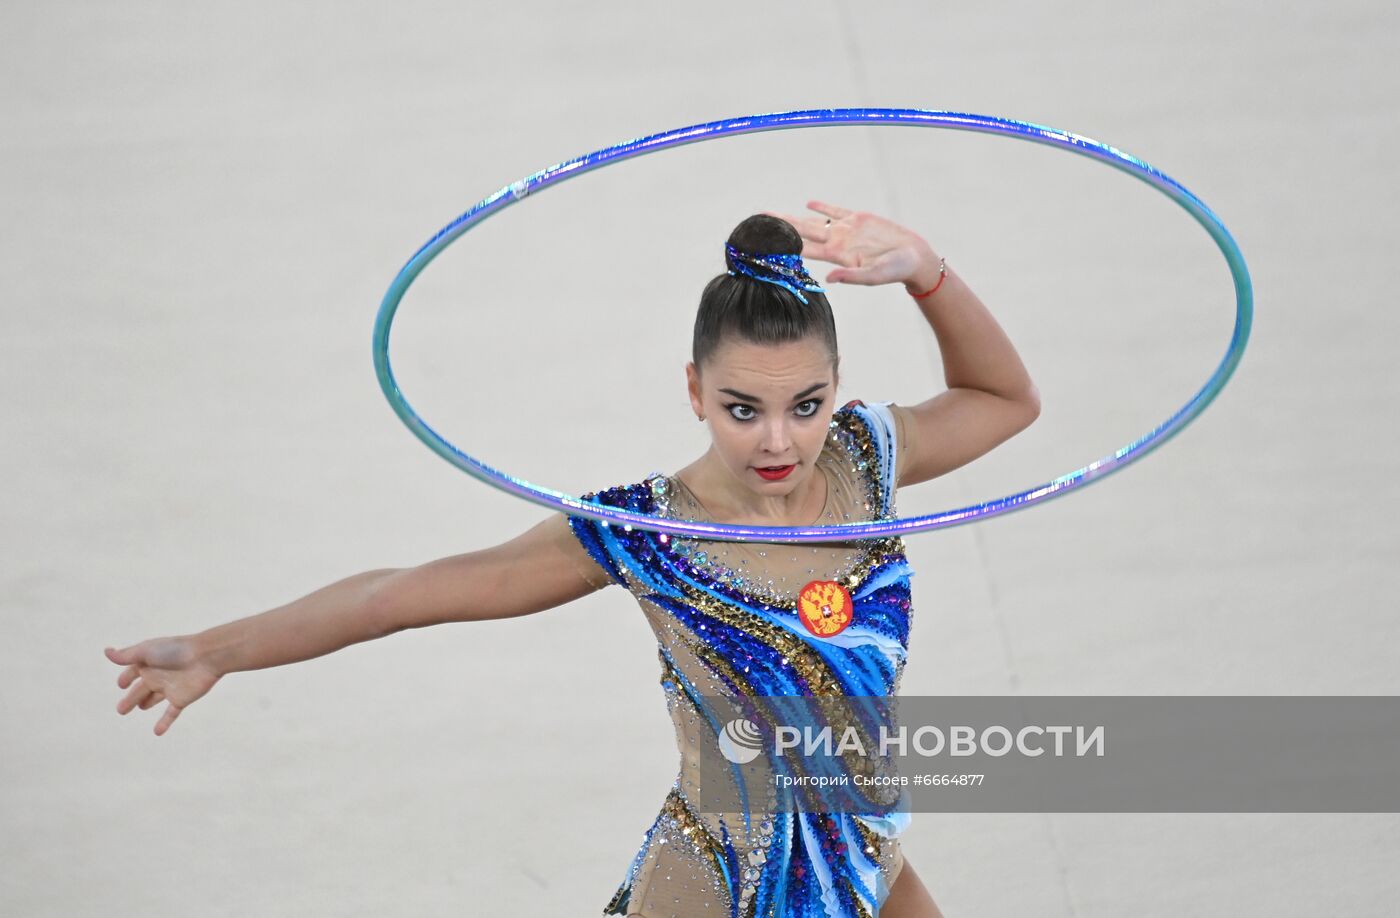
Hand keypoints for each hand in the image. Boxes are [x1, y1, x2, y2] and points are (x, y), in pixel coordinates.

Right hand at [105, 636, 222, 735]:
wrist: (206, 657)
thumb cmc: (175, 650)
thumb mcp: (146, 651)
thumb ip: (126, 655)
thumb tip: (107, 652)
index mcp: (148, 663)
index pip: (133, 672)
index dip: (126, 678)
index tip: (121, 684)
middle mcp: (158, 675)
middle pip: (140, 689)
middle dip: (131, 698)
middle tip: (120, 709)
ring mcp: (169, 688)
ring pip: (154, 698)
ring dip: (146, 703)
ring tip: (140, 707)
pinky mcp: (181, 699)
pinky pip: (171, 713)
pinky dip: (164, 722)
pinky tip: (157, 732)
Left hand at [765, 200, 940, 288]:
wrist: (914, 258)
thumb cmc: (895, 270)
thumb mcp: (873, 276)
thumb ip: (851, 277)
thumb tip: (828, 279)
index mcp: (837, 256)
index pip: (804, 250)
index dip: (784, 246)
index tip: (764, 244)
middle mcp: (837, 242)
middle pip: (801, 233)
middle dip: (779, 228)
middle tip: (756, 223)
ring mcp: (846, 230)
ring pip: (814, 222)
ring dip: (793, 218)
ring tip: (772, 214)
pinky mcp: (858, 219)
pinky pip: (836, 211)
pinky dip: (822, 208)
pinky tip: (808, 204)